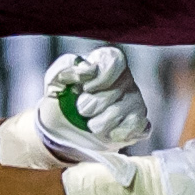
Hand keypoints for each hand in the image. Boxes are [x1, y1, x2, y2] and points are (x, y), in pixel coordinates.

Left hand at [0, 45, 147, 172]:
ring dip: (103, 122)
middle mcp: (124, 80)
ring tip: (91, 125)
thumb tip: (84, 70)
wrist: (64, 133)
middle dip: (97, 103)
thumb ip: (64, 69)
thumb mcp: (54, 83)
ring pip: (129, 108)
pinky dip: (118, 133)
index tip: (85, 88)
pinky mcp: (139, 123)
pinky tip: (107, 134)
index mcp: (105, 64)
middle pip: (119, 87)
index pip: (115, 60)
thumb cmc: (61, 103)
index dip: (101, 77)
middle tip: (82, 110)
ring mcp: (135, 101)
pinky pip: (137, 125)